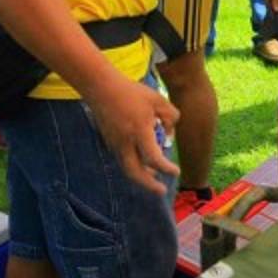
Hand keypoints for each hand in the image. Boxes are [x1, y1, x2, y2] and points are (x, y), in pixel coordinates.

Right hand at [85, 76, 180, 196]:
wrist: (101, 87)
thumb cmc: (131, 92)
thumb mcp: (157, 100)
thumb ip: (170, 116)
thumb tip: (170, 134)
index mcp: (139, 132)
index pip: (153, 159)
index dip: (166, 168)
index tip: (176, 171)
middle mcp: (124, 142)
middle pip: (135, 173)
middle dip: (149, 185)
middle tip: (162, 190)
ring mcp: (114, 143)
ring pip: (127, 168)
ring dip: (141, 175)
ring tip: (155, 174)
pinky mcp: (109, 141)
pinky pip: (122, 159)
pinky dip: (134, 164)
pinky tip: (142, 159)